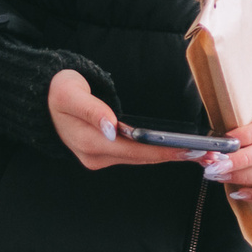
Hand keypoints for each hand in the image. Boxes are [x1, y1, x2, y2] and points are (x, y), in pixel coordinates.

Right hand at [48, 69, 189, 170]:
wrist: (42, 99)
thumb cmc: (57, 91)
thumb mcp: (70, 93)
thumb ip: (91, 109)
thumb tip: (111, 126)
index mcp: (89, 143)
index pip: (135, 150)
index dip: (164, 150)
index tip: (190, 150)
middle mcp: (96, 156)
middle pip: (143, 158)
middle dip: (176, 156)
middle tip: (209, 156)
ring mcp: (100, 157)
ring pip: (141, 159)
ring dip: (170, 156)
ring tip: (201, 154)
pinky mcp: (105, 153)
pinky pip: (136, 155)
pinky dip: (157, 152)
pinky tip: (178, 150)